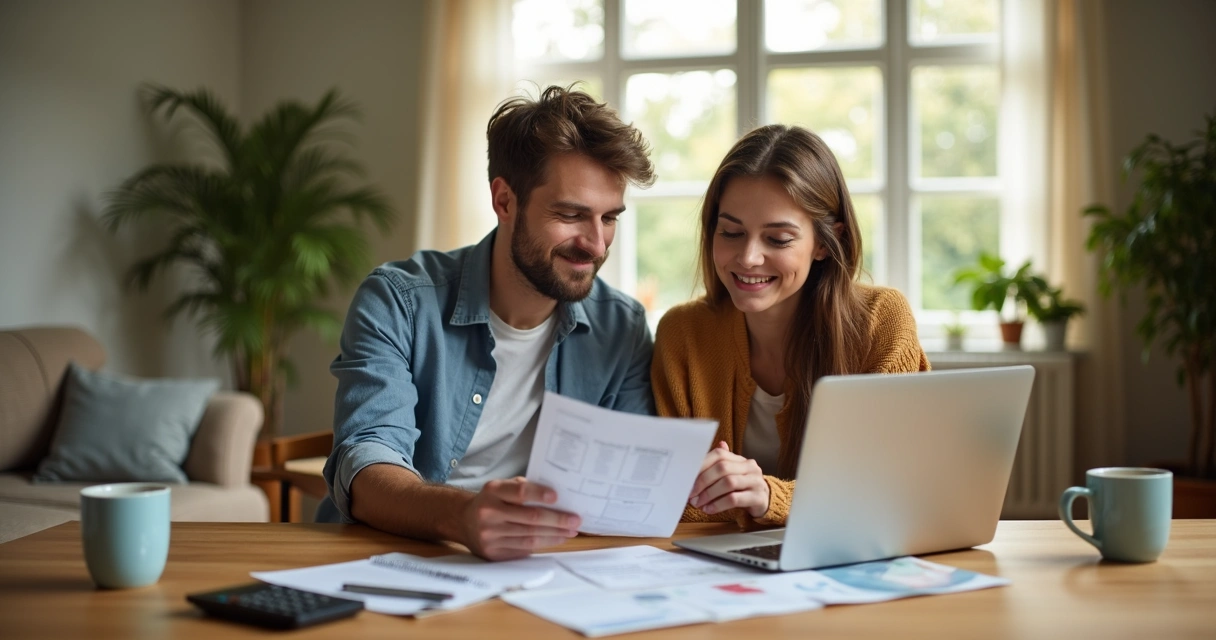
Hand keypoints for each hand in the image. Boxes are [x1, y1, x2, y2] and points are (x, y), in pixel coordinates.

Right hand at [460, 477, 580, 560]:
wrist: (463, 521)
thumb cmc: (491, 501)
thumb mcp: (500, 487)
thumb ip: (522, 488)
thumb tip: (555, 497)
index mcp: (492, 491)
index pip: (519, 493)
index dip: (539, 494)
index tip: (557, 497)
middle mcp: (489, 513)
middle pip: (530, 518)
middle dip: (557, 520)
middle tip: (575, 520)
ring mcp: (490, 535)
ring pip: (530, 537)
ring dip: (554, 534)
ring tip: (571, 531)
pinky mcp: (493, 552)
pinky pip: (524, 549)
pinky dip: (543, 544)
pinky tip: (557, 539)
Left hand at [687, 441, 769, 517]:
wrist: (764, 501)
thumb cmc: (742, 487)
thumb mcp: (730, 475)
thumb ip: (715, 467)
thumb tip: (694, 460)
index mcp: (740, 459)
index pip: (719, 454)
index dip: (702, 465)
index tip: (688, 477)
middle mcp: (750, 467)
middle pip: (722, 468)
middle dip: (703, 481)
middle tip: (691, 494)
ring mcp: (756, 481)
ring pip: (728, 483)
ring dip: (709, 494)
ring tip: (698, 503)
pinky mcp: (758, 497)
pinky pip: (734, 499)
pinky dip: (718, 504)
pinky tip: (709, 509)